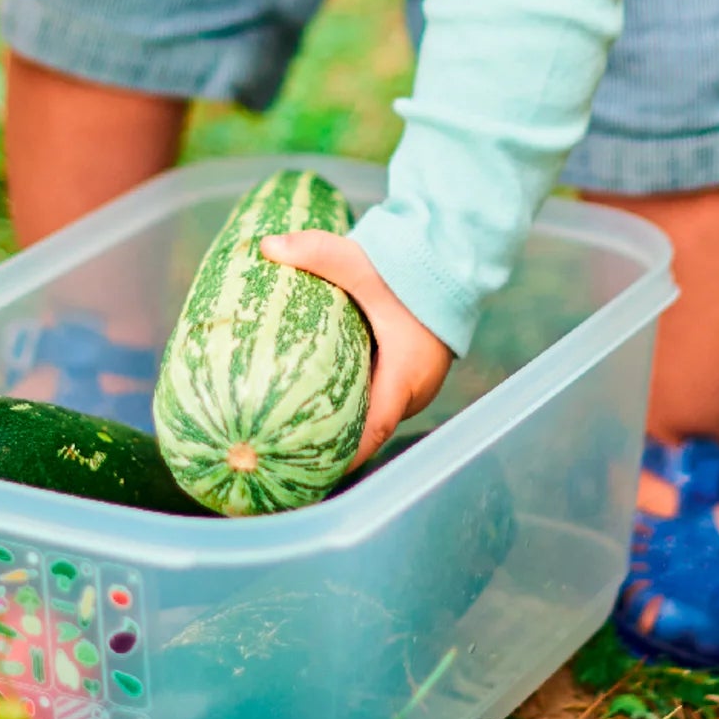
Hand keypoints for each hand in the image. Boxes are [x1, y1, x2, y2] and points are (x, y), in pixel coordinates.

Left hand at [261, 232, 454, 467]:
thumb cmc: (411, 267)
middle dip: (331, 441)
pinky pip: (381, 395)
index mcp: (404, 378)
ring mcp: (417, 381)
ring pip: (374, 412)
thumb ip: (315, 252)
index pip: (369, 434)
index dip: (337, 457)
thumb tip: (265, 246)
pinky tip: (322, 396)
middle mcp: (415, 389)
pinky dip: (355, 400)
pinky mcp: (412, 368)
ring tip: (298, 431)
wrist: (453, 254)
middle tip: (287, 451)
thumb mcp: (359, 261)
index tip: (303, 472)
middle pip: (368, 429)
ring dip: (343, 421)